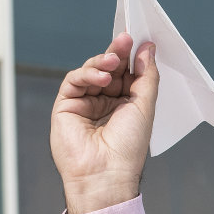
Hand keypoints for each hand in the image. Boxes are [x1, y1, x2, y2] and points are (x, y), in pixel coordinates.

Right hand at [50, 34, 158, 213]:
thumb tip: (147, 48)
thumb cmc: (128, 148)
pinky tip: (101, 77)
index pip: (127, 73)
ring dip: (103, 62)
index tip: (140, 40)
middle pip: (109, 69)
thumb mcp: (144, 107)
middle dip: (117, 54)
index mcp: (125, 105)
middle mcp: (104, 103)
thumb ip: (146, 76)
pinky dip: (87, 75)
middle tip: (125, 38)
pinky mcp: (66, 106)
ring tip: (114, 59)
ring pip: (91, 71)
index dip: (132, 57)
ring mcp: (85, 103)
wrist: (106, 175)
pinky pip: (74, 81)